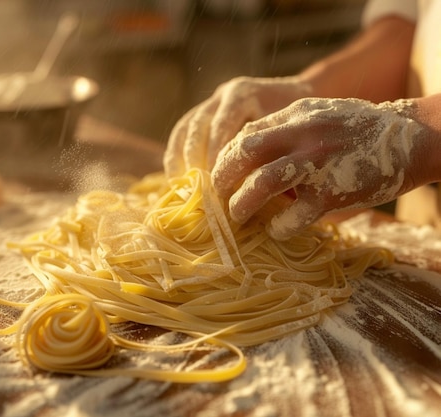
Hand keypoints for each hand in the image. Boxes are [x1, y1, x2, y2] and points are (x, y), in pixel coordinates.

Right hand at [164, 76, 312, 177]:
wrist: (302, 94)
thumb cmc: (298, 120)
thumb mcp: (287, 132)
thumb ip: (267, 152)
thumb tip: (249, 186)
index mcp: (243, 94)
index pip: (221, 127)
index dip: (214, 157)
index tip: (215, 184)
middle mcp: (223, 93)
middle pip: (198, 126)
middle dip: (195, 159)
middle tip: (197, 188)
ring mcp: (212, 100)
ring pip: (185, 128)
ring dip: (179, 157)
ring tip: (180, 185)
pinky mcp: (205, 110)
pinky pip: (183, 130)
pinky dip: (176, 153)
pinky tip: (177, 176)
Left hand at [212, 97, 426, 239]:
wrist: (410, 138)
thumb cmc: (357, 129)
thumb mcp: (318, 114)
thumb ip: (284, 127)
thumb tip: (244, 150)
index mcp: (296, 114)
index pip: (245, 134)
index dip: (225, 157)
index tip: (221, 175)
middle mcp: (302, 135)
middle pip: (244, 153)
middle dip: (222, 177)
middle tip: (218, 196)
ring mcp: (317, 163)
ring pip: (261, 184)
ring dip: (241, 204)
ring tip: (237, 216)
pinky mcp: (332, 194)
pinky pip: (293, 216)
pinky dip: (279, 227)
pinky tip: (277, 229)